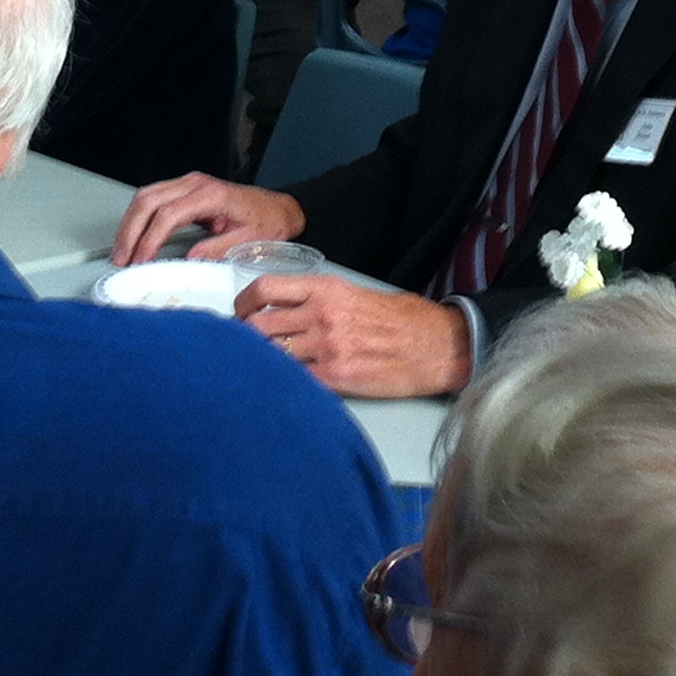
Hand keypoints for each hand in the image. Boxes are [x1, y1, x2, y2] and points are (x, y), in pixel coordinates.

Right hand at [111, 172, 303, 265]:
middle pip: (149, 200)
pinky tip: (134, 236)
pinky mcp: (185, 188)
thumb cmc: (268, 223)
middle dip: (130, 231)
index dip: (150, 239)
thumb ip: (218, 249)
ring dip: (130, 223)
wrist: (280, 208)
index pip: (168, 214)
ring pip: (146, 196)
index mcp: (211, 195)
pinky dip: (139, 217)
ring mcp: (189, 183)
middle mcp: (195, 183)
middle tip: (121, 258)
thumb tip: (190, 258)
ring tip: (122, 251)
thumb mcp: (248, 241)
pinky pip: (154, 197)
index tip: (140, 260)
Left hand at [235, 278, 471, 397]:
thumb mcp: (356, 294)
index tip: (238, 314)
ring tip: (261, 369)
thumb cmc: (401, 320)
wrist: (437, 346)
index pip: (264, 289)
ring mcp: (328, 348)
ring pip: (272, 355)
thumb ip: (318, 300)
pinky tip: (285, 385)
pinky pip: (295, 380)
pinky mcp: (338, 378)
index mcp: (325, 289)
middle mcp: (321, 315)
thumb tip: (282, 311)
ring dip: (261, 362)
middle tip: (242, 347)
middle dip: (244, 338)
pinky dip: (285, 382)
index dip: (242, 304)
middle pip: (258, 326)